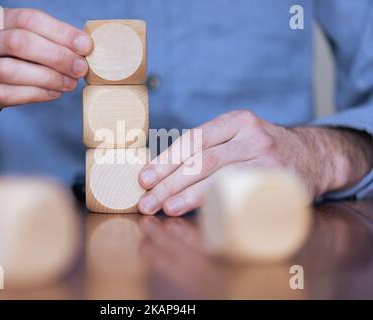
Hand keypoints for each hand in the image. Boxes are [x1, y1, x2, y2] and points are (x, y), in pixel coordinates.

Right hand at [0, 8, 91, 135]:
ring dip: (49, 77)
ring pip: (13, 69)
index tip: (86, 46)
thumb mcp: (5, 44)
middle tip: (81, 68)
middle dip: (57, 55)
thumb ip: (36, 43)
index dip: (61, 32)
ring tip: (70, 84)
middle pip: (21, 42)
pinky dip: (36, 94)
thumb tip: (79, 51)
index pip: (29, 19)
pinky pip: (9, 94)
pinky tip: (53, 94)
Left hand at [138, 110, 372, 215]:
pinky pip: (242, 193)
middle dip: (169, 182)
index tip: (145, 178)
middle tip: (147, 201)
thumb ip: (210, 149)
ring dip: (187, 195)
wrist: (315, 156)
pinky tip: (198, 214)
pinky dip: (217, 204)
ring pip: (219, 176)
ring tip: (165, 208)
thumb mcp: (239, 137)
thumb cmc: (263, 151)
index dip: (166, 160)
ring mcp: (267, 158)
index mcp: (236, 121)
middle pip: (202, 159)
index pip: (193, 140)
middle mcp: (252, 135)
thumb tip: (163, 176)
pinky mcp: (278, 181)